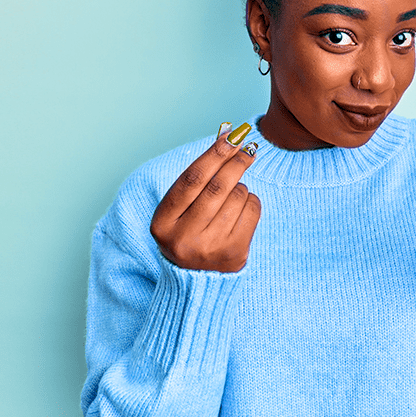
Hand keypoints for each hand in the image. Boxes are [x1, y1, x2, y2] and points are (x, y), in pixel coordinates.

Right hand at [151, 122, 261, 272]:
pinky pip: (253, 211)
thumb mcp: (179, 209)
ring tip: (232, 194)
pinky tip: (241, 208)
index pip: (192, 178)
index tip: (231, 135)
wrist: (195, 281)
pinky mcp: (235, 254)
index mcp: (162, 224)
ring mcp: (210, 249)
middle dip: (235, 161)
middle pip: (217, 186)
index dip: (214, 153)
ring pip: (238, 196)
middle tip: (247, 148)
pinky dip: (251, 200)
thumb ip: (197, 177)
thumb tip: (228, 136)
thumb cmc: (188, 231)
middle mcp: (184, 238)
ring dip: (240, 185)